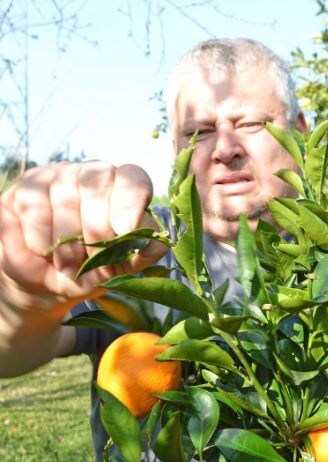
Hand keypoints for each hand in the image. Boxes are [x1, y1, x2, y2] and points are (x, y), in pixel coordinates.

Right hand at [0, 161, 167, 306]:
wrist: (45, 282)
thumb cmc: (90, 269)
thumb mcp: (120, 268)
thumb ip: (142, 254)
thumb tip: (160, 243)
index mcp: (124, 190)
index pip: (133, 178)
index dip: (130, 201)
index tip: (125, 229)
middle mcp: (94, 175)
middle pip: (98, 184)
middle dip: (97, 227)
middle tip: (93, 257)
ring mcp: (60, 175)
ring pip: (66, 197)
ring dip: (68, 240)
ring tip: (69, 263)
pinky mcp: (29, 185)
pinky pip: (36, 207)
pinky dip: (42, 237)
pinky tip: (45, 250)